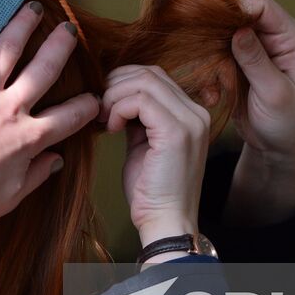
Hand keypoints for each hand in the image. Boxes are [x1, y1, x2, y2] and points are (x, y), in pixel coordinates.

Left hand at [0, 0, 99, 228]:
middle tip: (70, 30)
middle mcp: (11, 108)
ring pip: (9, 48)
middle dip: (61, 47)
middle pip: (45, 69)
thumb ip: (37, 175)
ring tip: (34, 7)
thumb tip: (57, 160)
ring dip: (24, 24)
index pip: (69, 118)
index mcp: (29, 138)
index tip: (95, 98)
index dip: (86, 107)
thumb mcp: (11, 197)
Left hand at [101, 65, 211, 247]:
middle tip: (98, 108)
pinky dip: (118, 109)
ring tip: (104, 119)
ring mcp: (190, 121)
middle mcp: (196, 112)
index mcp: (191, 114)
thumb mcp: (143, 144)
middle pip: (150, 72)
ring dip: (115, 96)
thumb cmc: (151, 190)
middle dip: (116, 84)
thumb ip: (137, 118)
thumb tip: (114, 95)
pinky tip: (112, 129)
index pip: (155, 76)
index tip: (104, 103)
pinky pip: (140, 100)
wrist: (166, 222)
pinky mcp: (176, 131)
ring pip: (144, 80)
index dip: (123, 82)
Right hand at [227, 0, 294, 224]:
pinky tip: (213, 97)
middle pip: (234, 15)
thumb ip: (257, 61)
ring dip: (210, 61)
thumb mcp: (275, 94)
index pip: (259, 4)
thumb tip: (239, 29)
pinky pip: (213, 57)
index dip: (237, 13)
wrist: (280, 148)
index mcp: (290, 37)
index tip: (222, 38)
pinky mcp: (236, 64)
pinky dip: (208, 76)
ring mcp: (252, 49)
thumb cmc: (289, 122)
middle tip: (212, 68)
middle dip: (218, 39)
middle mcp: (271, 37)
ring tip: (214, 90)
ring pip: (218, 36)